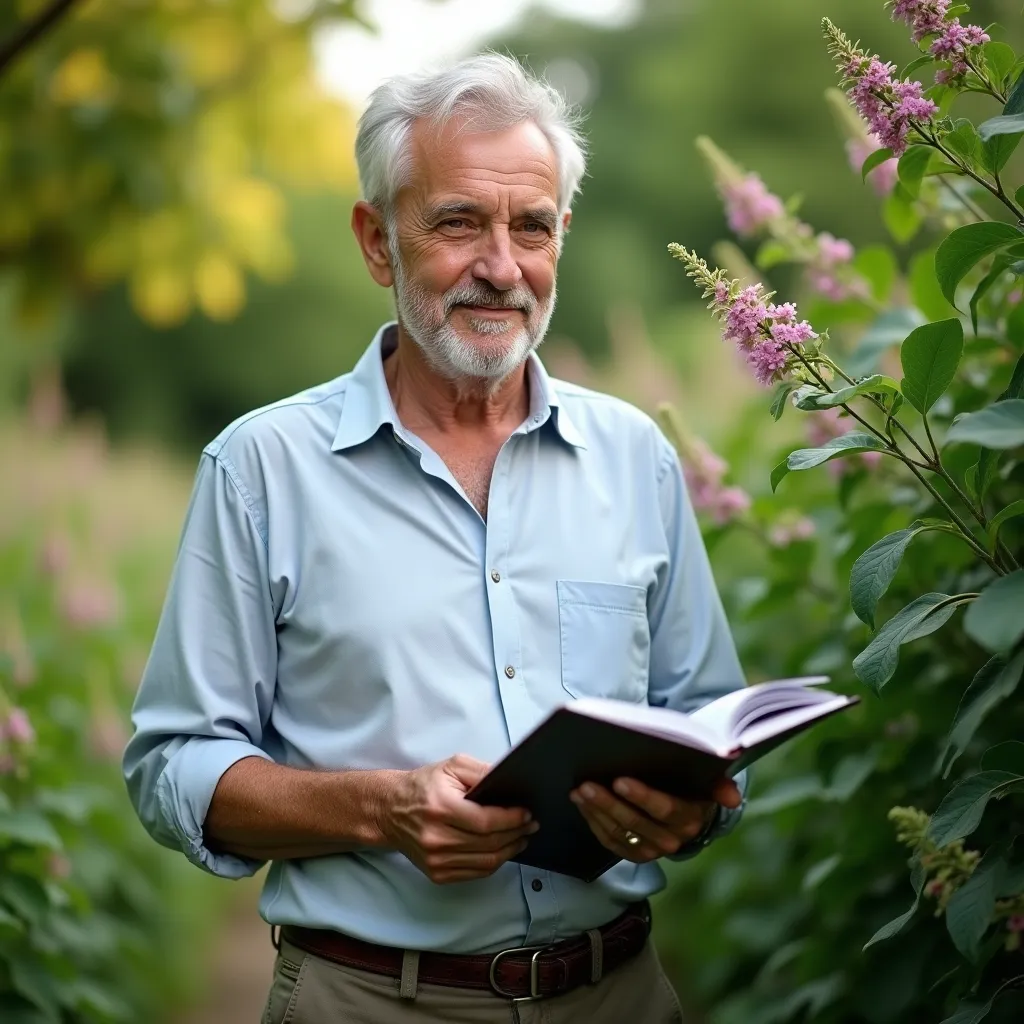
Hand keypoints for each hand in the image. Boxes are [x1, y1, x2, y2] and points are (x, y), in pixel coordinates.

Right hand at [381, 754, 537, 883]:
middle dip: (516, 834)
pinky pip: (475, 873)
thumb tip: (509, 782)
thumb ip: (481, 772)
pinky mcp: (436, 873)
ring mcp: (436, 860)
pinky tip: (502, 850)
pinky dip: (493, 863)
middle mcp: (436, 838)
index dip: (511, 820)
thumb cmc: (423, 786)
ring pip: (486, 862)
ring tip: (522, 838)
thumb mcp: (452, 767)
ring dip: (509, 851)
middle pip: (489, 843)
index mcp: (441, 808)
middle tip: (531, 825)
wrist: (390, 810)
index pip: (485, 822)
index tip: (527, 814)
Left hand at [569, 776, 740, 863]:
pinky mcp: (634, 854)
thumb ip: (720, 785)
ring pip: (619, 833)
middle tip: (587, 784)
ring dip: (596, 811)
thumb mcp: (709, 783)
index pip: (664, 809)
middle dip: (609, 803)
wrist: (690, 813)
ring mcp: (651, 850)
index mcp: (689, 818)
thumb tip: (733, 797)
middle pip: (635, 822)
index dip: (642, 796)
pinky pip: (610, 841)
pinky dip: (593, 822)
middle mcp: (671, 839)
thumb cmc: (693, 787)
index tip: (620, 780)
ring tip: (579, 790)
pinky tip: (581, 803)